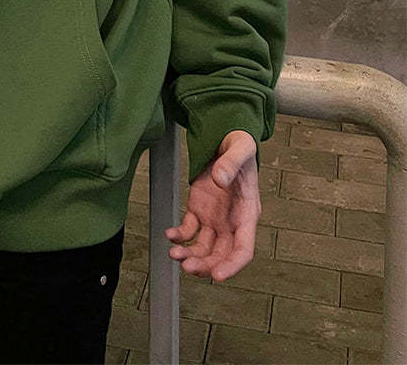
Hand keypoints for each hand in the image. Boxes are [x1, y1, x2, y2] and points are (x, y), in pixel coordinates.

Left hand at [164, 129, 259, 280]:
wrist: (226, 141)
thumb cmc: (240, 148)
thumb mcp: (241, 149)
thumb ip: (231, 163)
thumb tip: (220, 177)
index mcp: (247, 213)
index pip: (244, 248)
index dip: (233, 265)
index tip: (219, 276)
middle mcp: (232, 221)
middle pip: (221, 254)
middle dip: (206, 266)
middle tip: (187, 268)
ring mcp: (215, 218)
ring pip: (204, 247)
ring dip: (190, 255)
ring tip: (174, 254)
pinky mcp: (200, 210)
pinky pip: (190, 230)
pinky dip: (180, 235)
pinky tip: (170, 234)